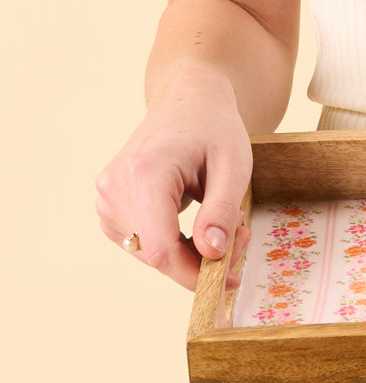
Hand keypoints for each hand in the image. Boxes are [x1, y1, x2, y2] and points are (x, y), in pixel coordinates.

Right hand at [95, 79, 252, 290]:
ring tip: (226, 224)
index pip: (161, 248)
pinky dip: (173, 241)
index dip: (194, 274)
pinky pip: (142, 240)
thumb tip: (211, 254)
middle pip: (155, 253)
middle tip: (241, 238)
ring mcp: (106, 198)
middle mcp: (114, 188)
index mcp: (144, 174)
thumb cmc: (214, 127)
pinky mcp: (109, 205)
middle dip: (201, 259)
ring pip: (149, 252)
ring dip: (189, 251)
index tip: (230, 280)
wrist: (188, 101)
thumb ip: (221, 209)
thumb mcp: (234, 164)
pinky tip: (199, 222)